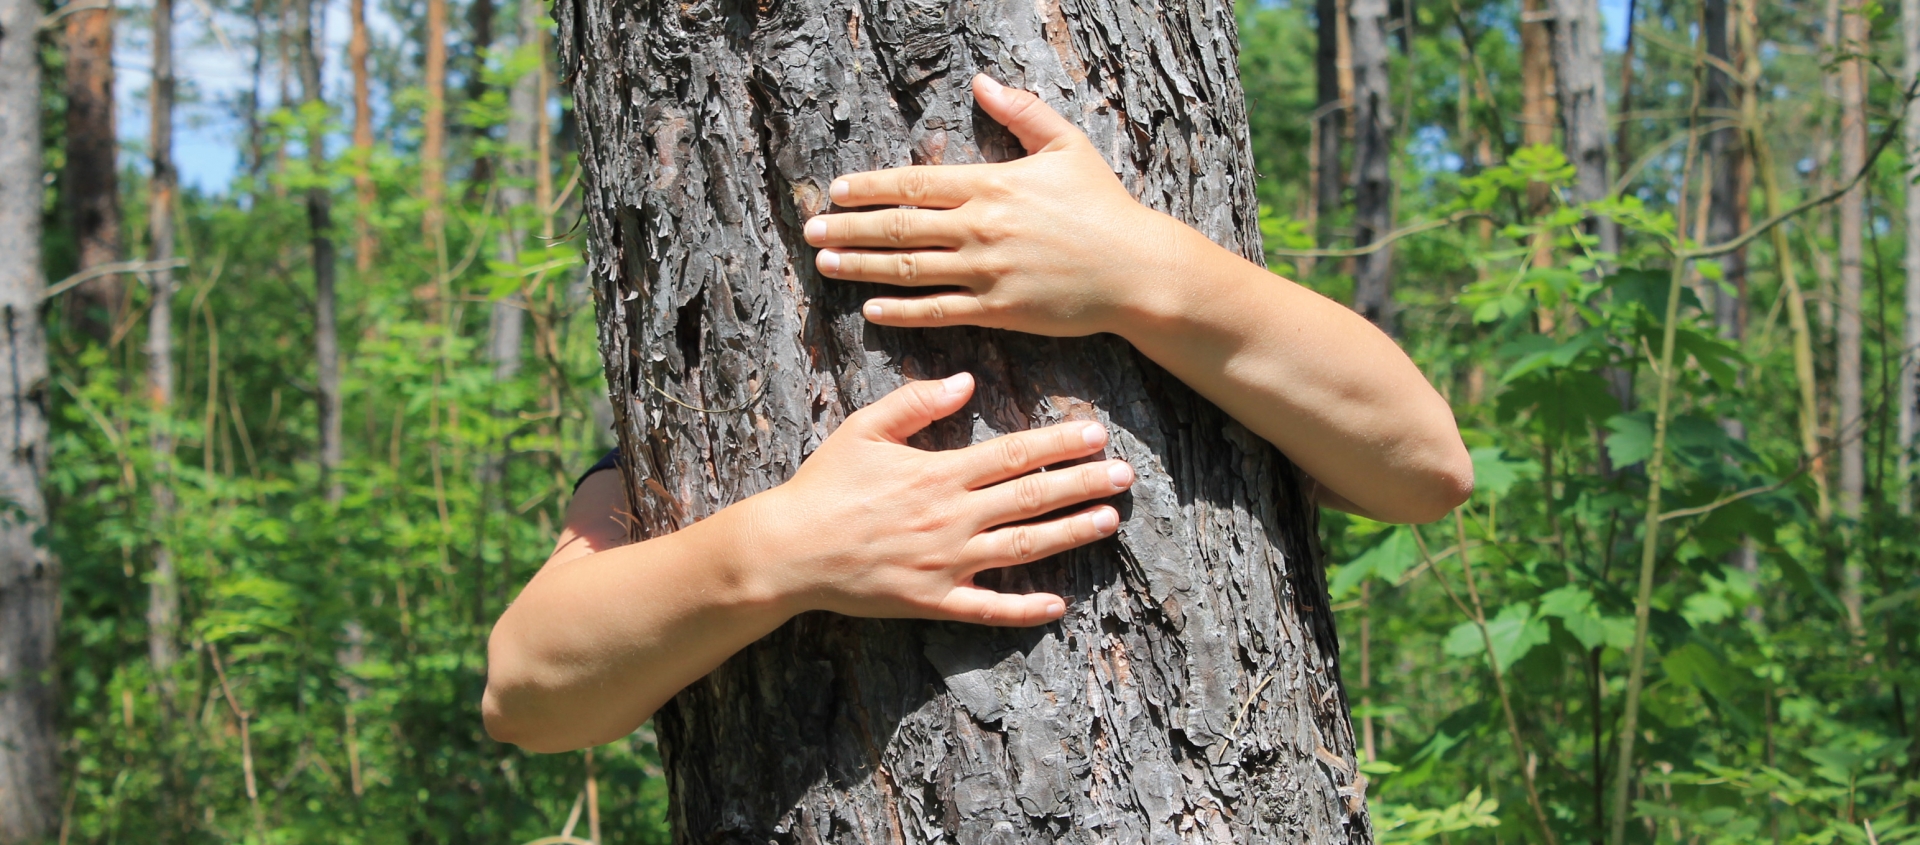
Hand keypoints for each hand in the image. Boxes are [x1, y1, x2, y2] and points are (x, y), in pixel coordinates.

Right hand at [747, 373, 1133, 625]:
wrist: (788, 550)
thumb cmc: (824, 486)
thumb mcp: (863, 430)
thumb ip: (915, 402)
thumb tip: (965, 381)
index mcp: (938, 473)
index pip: (1012, 454)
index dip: (1058, 444)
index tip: (1095, 435)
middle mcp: (951, 518)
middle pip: (1031, 499)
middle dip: (1083, 485)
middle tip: (1126, 476)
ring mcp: (946, 563)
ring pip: (1022, 549)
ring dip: (1070, 534)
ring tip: (1109, 522)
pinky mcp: (932, 600)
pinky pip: (987, 609)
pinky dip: (1024, 610)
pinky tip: (1059, 605)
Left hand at [804, 74, 1179, 337]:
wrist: (1137, 270)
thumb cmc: (1103, 206)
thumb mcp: (1067, 146)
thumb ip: (1021, 112)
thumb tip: (982, 83)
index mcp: (992, 184)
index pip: (914, 184)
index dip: (868, 187)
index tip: (835, 191)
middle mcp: (981, 228)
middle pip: (899, 227)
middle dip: (849, 228)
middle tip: (811, 231)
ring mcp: (987, 272)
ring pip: (909, 270)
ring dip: (861, 268)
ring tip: (826, 265)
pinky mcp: (999, 310)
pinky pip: (938, 312)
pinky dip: (901, 312)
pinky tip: (871, 310)